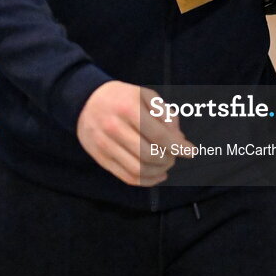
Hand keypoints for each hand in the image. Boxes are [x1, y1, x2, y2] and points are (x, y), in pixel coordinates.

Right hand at [76, 81, 192, 186]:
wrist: (85, 101)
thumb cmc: (121, 96)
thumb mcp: (145, 95)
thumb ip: (164, 113)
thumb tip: (178, 138)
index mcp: (129, 108)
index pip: (158, 135)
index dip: (177, 146)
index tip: (191, 152)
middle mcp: (115, 128)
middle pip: (149, 155)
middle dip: (168, 159)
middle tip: (174, 155)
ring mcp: (105, 145)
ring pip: (138, 170)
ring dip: (158, 171)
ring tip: (166, 164)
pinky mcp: (101, 158)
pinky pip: (126, 177)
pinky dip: (146, 181)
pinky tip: (157, 175)